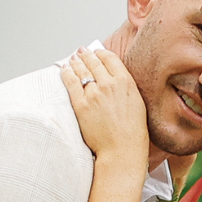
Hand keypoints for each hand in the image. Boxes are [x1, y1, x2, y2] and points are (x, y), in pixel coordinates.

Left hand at [61, 45, 149, 173]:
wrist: (122, 149)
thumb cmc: (132, 131)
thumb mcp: (136, 102)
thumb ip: (125, 86)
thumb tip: (115, 78)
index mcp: (125, 82)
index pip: (109, 58)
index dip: (100, 53)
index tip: (96, 52)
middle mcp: (108, 84)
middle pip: (93, 62)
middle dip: (86, 55)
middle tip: (81, 52)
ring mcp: (93, 94)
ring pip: (81, 70)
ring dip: (76, 62)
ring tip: (73, 58)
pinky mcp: (81, 105)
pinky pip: (71, 83)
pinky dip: (66, 73)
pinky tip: (65, 69)